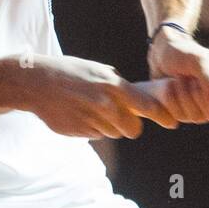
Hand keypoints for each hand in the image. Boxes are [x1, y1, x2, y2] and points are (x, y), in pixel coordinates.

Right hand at [8, 53, 178, 139]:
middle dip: (130, 125)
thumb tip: (140, 101)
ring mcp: (91, 121)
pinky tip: (81, 114)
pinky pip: (96, 135)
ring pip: (113, 134)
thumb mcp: (99, 72)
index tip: (173, 122)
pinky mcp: (79, 132)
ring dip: (110, 127)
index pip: (148, 107)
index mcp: (113, 86)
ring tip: (94, 110)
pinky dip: (93, 128)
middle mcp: (105, 106)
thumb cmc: (71, 72)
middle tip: (123, 116)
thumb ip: (120, 87)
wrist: (36, 82)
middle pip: (132, 129)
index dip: (163, 116)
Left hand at [146, 26, 208, 124]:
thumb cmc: (185, 52)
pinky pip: (180, 117)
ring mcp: (203, 109)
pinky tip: (170, 86)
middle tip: (194, 79)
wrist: (161, 54)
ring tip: (180, 78)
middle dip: (202, 96)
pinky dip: (172, 100)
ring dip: (184, 95)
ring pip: (197, 117)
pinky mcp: (185, 113)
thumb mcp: (199, 60)